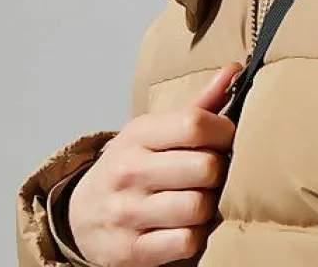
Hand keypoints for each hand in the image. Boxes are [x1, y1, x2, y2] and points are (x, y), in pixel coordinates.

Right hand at [68, 63, 240, 266]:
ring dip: (210, 206)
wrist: (82, 214)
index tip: (226, 139)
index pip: (195, 123)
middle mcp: (130, 171)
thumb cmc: (132, 165)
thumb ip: (199, 103)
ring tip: (203, 198)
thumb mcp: (155, 130)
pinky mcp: (129, 251)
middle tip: (216, 173)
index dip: (224, 132)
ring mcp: (127, 213)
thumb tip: (235, 68)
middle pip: (205, 168)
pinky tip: (188, 225)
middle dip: (220, 171)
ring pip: (199, 207)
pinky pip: (186, 242)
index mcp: (139, 134)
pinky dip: (196, 235)